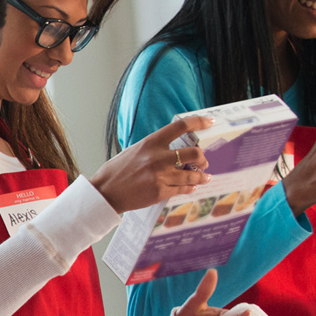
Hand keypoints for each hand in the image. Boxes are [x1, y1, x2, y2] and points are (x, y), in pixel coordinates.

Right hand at [91, 116, 212, 212]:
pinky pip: (182, 189)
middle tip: (203, 162)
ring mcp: (161, 176)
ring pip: (192, 175)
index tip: (210, 123)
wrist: (105, 193)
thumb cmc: (117, 171)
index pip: (180, 127)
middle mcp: (158, 158)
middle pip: (195, 153)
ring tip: (205, 177)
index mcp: (151, 142)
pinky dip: (189, 188)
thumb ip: (154, 148)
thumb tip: (172, 147)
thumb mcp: (134, 151)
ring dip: (202, 176)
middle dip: (203, 158)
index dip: (199, 122)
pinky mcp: (160, 192)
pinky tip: (191, 187)